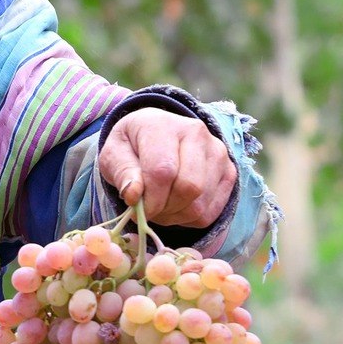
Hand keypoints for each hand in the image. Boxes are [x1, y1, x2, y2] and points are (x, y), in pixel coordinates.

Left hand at [96, 107, 234, 229]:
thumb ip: (122, 173)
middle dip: (163, 208)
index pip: (163, 171)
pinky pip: (210, 212)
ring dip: (175, 215)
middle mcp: (197, 134)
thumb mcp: (114, 154)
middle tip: (148, 208)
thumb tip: (134, 195)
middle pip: (188, 188)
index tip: (136, 208)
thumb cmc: (132, 146)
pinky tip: (176, 206)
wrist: (155, 135)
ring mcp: (218, 153)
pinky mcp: (229, 173)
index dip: (149, 199)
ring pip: (200, 204)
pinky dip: (189, 218)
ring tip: (160, 205)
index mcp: (164, 125)